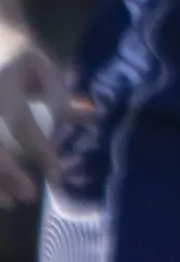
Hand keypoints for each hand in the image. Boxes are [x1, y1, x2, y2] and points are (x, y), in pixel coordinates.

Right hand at [0, 20, 70, 207]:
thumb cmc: (23, 58)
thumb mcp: (45, 68)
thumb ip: (61, 95)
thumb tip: (88, 118)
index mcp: (3, 84)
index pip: (20, 122)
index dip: (39, 148)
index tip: (56, 172)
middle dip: (8, 173)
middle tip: (30, 195)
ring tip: (10, 203)